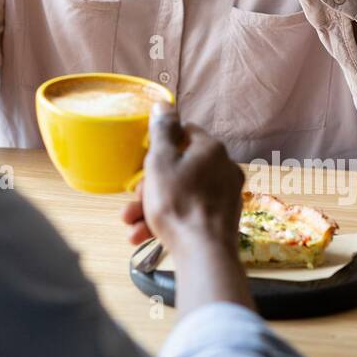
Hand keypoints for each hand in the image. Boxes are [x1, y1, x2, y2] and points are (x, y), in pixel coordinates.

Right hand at [120, 102, 242, 253]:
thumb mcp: (160, 161)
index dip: (160, 145)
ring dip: (152, 207)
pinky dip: (169, 220)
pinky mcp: (222, 219)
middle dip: (150, 186)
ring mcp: (225, 195)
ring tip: (131, 224)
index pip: (184, 133)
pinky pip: (190, 211)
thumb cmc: (177, 203)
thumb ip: (162, 131)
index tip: (145, 162)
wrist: (202, 253)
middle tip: (134, 200)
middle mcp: (224, 167)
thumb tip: (165, 104)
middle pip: (180, 167)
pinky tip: (144, 235)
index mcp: (211, 148)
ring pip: (182, 193)